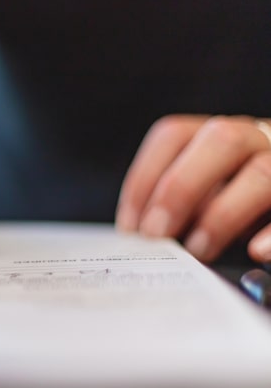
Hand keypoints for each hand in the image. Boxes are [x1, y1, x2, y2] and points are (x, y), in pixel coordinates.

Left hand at [116, 115, 270, 261]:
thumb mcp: (204, 200)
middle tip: (156, 234)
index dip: (145, 178)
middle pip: (221, 139)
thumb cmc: (236, 209)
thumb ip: (178, 207)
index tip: (131, 226)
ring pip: (261, 173)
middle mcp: (256, 137)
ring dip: (222, 215)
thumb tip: (142, 236)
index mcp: (217, 135)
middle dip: (180, 188)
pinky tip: (256, 252)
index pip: (173, 135)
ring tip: (198, 251)